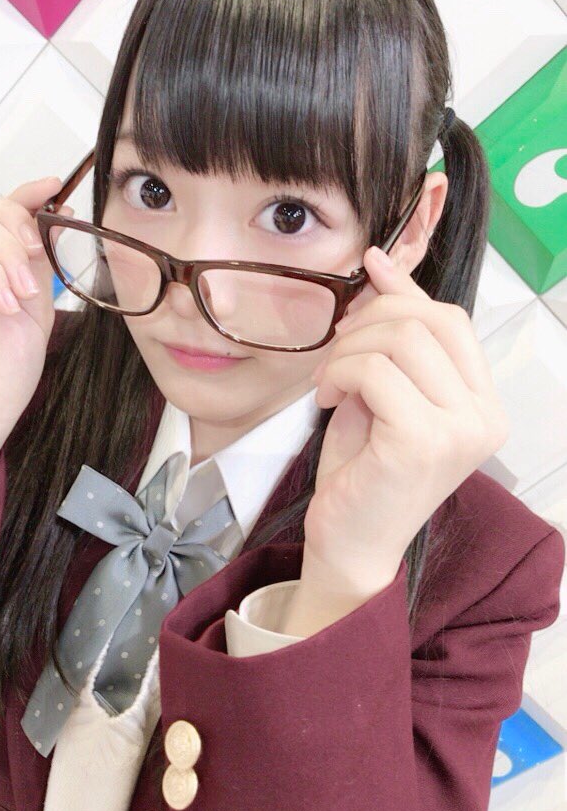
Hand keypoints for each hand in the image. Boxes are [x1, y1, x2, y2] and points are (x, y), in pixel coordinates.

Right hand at [0, 176, 73, 444]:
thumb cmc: (3, 371)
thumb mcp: (37, 303)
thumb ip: (37, 259)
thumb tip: (51, 208)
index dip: (24, 194)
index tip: (54, 188)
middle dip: (16, 226)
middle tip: (36, 265)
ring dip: (7, 256)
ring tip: (22, 297)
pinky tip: (3, 305)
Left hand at [301, 245, 509, 598]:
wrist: (349, 545)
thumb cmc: (363, 473)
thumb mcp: (382, 391)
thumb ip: (392, 339)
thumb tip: (381, 265)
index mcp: (483, 405)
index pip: (452, 320)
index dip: (403, 293)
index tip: (365, 273)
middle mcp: (484, 417)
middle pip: (430, 321)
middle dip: (369, 321)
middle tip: (334, 351)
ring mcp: (460, 431)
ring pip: (401, 341)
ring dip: (348, 350)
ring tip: (327, 381)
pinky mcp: (423, 442)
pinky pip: (375, 372)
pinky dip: (339, 373)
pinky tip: (326, 400)